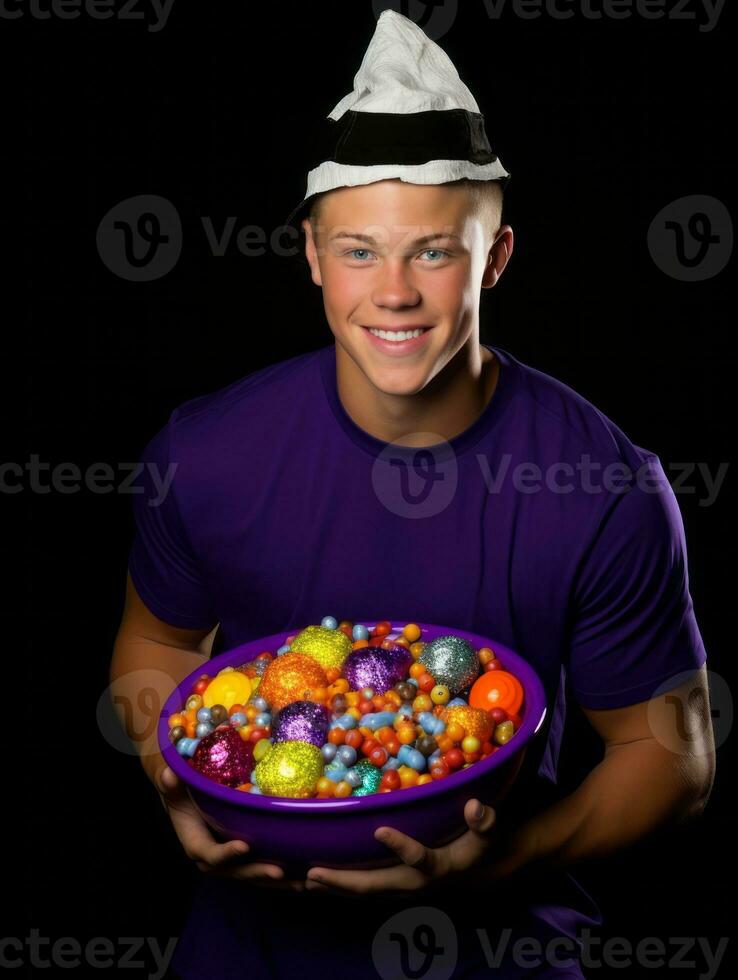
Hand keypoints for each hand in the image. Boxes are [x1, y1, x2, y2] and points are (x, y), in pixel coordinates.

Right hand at [154, 763, 305, 891]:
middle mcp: (212, 858)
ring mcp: (229, 860)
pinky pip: (260, 868)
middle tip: (279, 871)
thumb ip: (170, 782)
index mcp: (195, 843)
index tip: (244, 846)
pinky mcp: (242, 857)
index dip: (225, 853)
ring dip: (275, 880)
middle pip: (235, 871)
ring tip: (300, 883)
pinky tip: (302, 875)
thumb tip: (168, 775)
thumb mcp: (172, 784)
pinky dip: (281, 874)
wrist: (185, 799)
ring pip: (251, 875)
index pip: (209, 854)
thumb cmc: (180, 790)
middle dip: (257, 872)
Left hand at [305, 798, 497, 894]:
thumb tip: (475, 805)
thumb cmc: (479, 843)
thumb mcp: (487, 831)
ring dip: (334, 887)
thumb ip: (484, 821)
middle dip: (344, 881)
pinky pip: (361, 888)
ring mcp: (400, 886)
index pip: (420, 859)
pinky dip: (338, 887)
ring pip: (363, 891)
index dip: (402, 847)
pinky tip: (314, 881)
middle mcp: (415, 882)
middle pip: (377, 884)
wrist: (476, 869)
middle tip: (314, 873)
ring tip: (304, 880)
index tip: (380, 830)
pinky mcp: (391, 884)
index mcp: (438, 866)